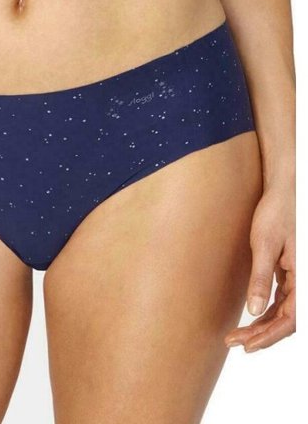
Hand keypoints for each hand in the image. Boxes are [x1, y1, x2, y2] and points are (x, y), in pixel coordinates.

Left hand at [224, 183, 295, 351]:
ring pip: (284, 311)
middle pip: (287, 319)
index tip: (247, 345)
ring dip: (263, 325)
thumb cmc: (275, 212)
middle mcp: (303, 280)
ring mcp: (297, 277)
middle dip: (263, 334)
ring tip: (238, 336)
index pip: (291, 319)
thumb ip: (260, 278)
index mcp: (303, 276)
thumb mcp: (263, 245)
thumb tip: (254, 310)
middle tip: (235, 343)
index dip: (270, 335)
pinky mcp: (288, 271)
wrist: (282, 191)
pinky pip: (281, 299)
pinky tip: (251, 317)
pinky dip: (266, 311)